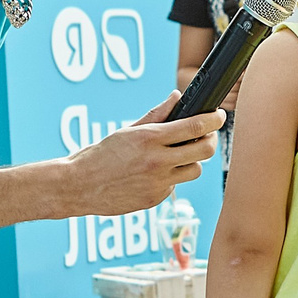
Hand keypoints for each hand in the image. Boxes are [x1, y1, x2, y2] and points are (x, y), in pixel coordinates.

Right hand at [72, 99, 221, 210]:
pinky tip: (151, 174)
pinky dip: (170, 177)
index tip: (219, 115)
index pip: (194, 126)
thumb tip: (176, 98)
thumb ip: (156, 115)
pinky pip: (174, 185)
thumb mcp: (127, 131)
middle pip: (204, 151)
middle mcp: (157, 161)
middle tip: (207, 136)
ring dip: (191, 161)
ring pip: (195, 170)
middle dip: (211, 141)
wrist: (78, 186)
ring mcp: (158, 183)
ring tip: (176, 156)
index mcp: (149, 139)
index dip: (213, 120)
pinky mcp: (155, 199)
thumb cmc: (99, 155)